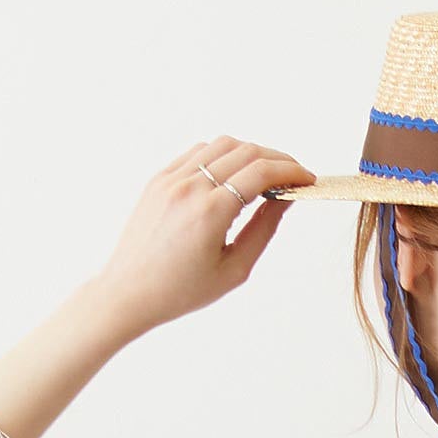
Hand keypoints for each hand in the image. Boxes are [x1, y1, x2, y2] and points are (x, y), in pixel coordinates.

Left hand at [87, 137, 316, 339]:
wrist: (129, 292)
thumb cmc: (180, 291)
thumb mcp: (233, 269)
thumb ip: (263, 231)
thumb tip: (284, 201)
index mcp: (210, 212)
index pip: (260, 173)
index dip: (291, 171)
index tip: (307, 178)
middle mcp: (189, 187)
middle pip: (245, 151)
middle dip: (277, 158)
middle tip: (294, 174)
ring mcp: (171, 179)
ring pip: (221, 145)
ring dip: (250, 152)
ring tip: (265, 174)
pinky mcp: (159, 179)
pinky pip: (197, 153)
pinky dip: (223, 156)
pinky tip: (233, 174)